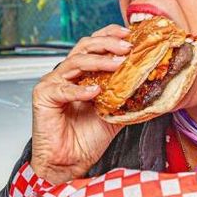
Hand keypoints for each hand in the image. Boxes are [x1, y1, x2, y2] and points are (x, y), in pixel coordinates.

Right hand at [30, 26, 130, 183]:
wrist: (70, 162)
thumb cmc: (87, 139)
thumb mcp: (116, 112)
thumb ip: (127, 96)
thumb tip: (152, 83)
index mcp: (81, 74)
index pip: (93, 45)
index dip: (109, 35)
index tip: (129, 35)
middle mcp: (66, 75)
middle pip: (84, 46)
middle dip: (107, 44)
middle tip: (127, 48)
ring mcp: (53, 84)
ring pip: (75, 62)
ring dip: (99, 61)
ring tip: (118, 65)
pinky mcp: (43, 96)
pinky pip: (64, 88)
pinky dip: (80, 89)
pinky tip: (95, 92)